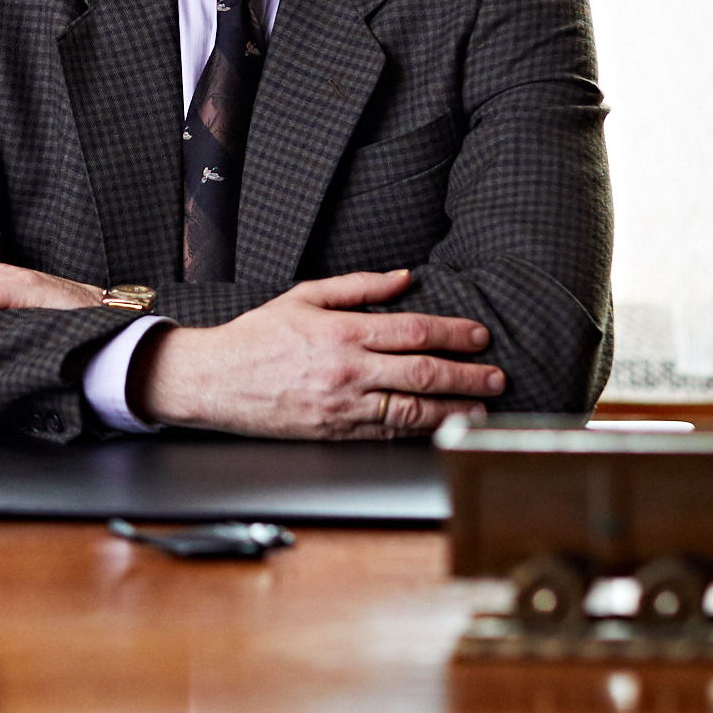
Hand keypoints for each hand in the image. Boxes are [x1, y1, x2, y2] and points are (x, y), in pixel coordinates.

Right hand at [136, 269, 501, 438]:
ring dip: (452, 409)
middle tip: (497, 376)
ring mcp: (342, 407)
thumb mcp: (303, 296)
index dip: (453, 333)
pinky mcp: (334, 433)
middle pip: (421, 372)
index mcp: (341, 332)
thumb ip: (358, 286)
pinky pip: (386, 434)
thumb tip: (404, 278)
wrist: (214, 380)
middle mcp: (346, 371)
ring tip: (480, 408)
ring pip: (411, 410)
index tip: (479, 335)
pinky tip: (440, 428)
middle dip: (466, 374)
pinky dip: (418, 431)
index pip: (412, 331)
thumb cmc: (256, 337)